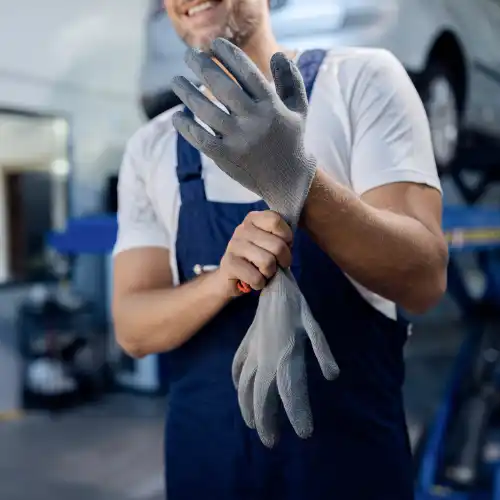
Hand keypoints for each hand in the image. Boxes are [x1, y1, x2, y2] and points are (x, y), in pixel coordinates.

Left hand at [171, 37, 315, 229]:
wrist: (288, 181)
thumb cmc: (292, 139)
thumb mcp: (299, 109)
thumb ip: (291, 80)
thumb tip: (278, 54)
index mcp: (271, 105)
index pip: (245, 71)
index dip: (227, 53)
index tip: (213, 44)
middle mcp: (254, 121)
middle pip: (221, 85)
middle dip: (201, 65)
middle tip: (189, 54)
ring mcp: (238, 140)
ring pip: (205, 110)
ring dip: (186, 92)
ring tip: (176, 81)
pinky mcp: (225, 157)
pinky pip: (199, 137)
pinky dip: (186, 126)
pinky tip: (178, 115)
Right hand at [214, 210, 292, 297]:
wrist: (230, 277)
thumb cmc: (256, 259)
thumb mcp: (270, 242)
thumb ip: (281, 236)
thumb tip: (290, 242)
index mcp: (253, 219)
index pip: (275, 220)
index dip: (287, 237)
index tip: (284, 246)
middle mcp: (242, 229)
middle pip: (277, 245)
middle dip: (283, 260)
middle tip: (277, 265)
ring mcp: (234, 245)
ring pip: (268, 262)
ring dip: (270, 273)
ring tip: (264, 273)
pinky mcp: (229, 264)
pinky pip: (256, 277)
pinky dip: (259, 283)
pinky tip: (254, 280)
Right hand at [232, 268, 339, 447]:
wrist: (272, 283)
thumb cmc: (295, 304)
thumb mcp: (312, 325)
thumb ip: (321, 350)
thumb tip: (332, 376)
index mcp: (285, 353)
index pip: (291, 391)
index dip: (297, 413)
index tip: (303, 433)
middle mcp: (266, 357)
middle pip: (262, 396)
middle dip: (266, 421)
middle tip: (271, 442)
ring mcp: (254, 351)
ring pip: (246, 385)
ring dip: (248, 406)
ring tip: (253, 424)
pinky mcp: (248, 342)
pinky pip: (239, 365)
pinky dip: (239, 381)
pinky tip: (241, 390)